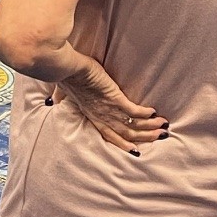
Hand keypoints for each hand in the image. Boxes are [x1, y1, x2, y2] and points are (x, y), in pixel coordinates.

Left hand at [52, 60, 166, 154]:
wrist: (66, 67)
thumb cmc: (65, 77)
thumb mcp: (65, 91)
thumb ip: (62, 97)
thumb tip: (53, 101)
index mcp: (91, 115)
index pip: (109, 134)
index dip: (123, 143)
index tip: (135, 149)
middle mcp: (101, 116)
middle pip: (126, 134)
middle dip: (144, 137)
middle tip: (158, 137)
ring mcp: (108, 109)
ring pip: (132, 126)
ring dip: (149, 127)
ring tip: (162, 126)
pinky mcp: (114, 98)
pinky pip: (134, 111)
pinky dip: (145, 114)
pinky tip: (154, 113)